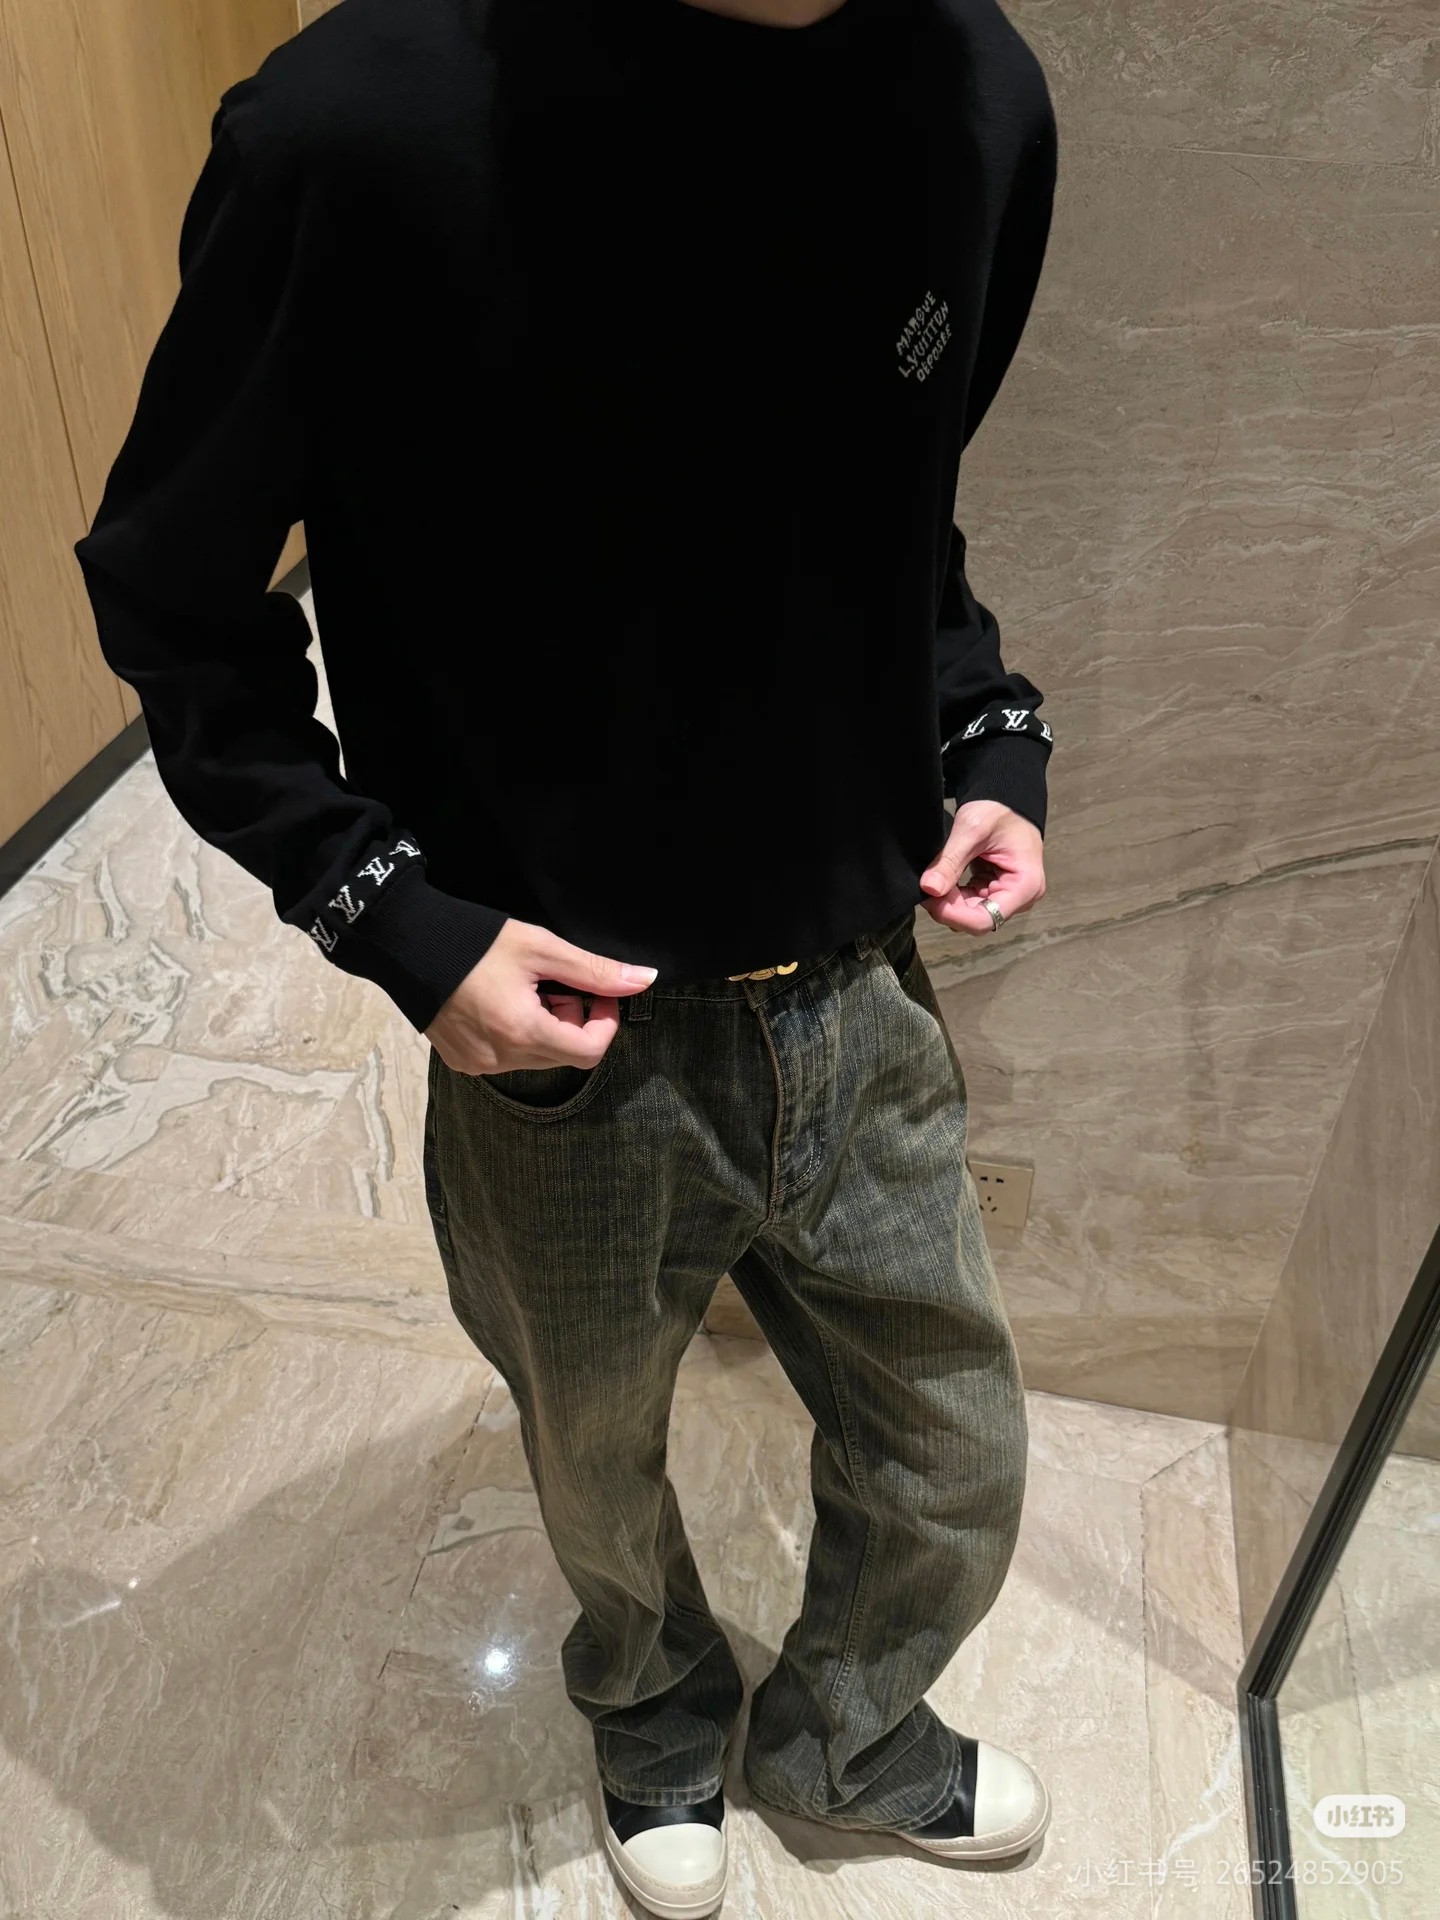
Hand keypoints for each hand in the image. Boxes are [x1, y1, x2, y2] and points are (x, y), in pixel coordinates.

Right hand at [425, 917, 656, 1074]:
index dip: (605, 1022)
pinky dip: (517, 1036)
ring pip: (537, 1058)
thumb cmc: (474, 942)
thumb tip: (645, 980)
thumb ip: (595, 970)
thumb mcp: (541, 948)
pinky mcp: (462, 1062)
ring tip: (525, 991)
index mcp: (523, 1032)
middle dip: (573, 1022)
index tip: (597, 994)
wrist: (407, 944)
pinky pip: (507, 1059)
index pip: (590, 1051)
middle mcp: (500, 1058)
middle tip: (556, 985)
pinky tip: (500, 1003)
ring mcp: (478, 1065)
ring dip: (546, 1029)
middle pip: (565, 1055)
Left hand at [919, 800, 1045, 933]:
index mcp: (1026, 885)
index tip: (930, 897)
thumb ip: (950, 861)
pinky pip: (971, 903)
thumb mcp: (971, 831)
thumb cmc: (998, 809)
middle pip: (977, 919)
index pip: (985, 919)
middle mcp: (1022, 897)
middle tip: (926, 885)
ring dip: (949, 901)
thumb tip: (929, 889)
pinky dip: (954, 895)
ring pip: (971, 914)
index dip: (953, 915)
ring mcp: (1009, 896)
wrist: (1006, 798)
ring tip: (934, 878)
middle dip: (948, 907)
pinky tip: (943, 879)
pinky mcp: (996, 891)